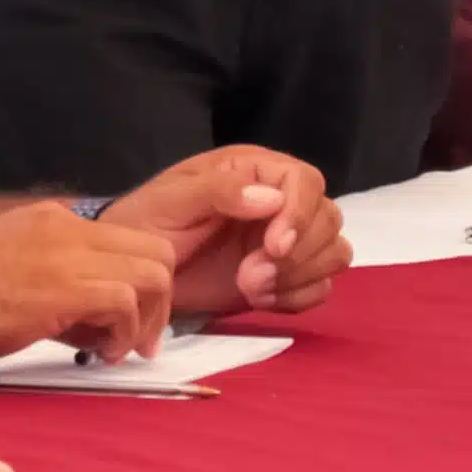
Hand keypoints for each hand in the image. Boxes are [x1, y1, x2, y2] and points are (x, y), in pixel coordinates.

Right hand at [0, 202, 174, 362]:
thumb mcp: (13, 271)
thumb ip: (58, 285)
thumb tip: (97, 321)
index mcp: (54, 220)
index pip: (132, 239)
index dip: (144, 282)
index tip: (130, 321)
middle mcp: (66, 226)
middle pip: (157, 252)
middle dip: (158, 301)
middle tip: (137, 339)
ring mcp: (65, 253)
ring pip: (152, 274)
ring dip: (146, 320)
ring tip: (116, 349)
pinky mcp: (62, 285)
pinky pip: (124, 301)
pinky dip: (123, 333)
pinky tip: (100, 353)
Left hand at [100, 146, 347, 317]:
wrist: (137, 271)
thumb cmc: (147, 224)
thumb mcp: (171, 201)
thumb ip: (218, 191)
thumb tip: (271, 198)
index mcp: (254, 171)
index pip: (306, 181)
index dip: (299, 215)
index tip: (273, 247)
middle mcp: (280, 201)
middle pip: (328, 219)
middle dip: (298, 254)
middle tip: (249, 277)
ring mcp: (287, 240)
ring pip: (333, 252)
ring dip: (300, 276)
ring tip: (252, 289)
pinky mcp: (287, 277)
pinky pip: (321, 287)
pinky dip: (298, 297)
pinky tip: (261, 300)